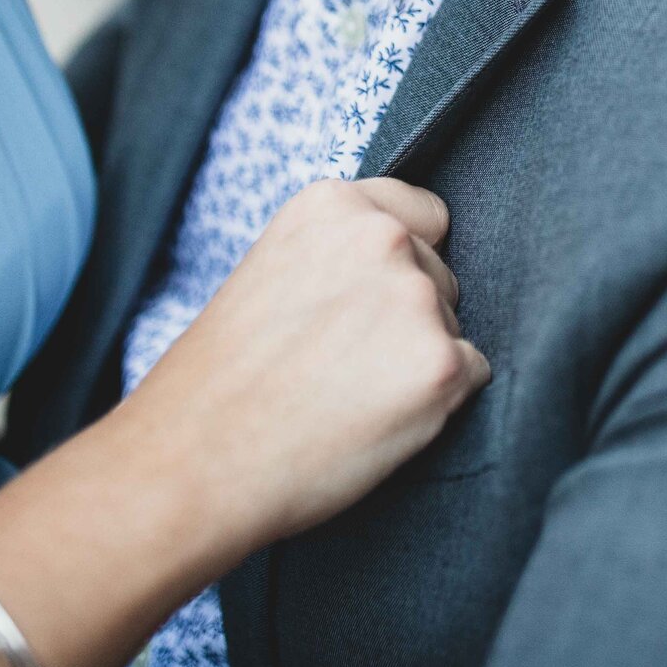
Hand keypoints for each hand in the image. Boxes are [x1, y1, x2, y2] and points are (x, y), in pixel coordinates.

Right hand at [122, 179, 487, 549]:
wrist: (194, 462)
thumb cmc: (224, 379)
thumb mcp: (273, 268)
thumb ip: (340, 251)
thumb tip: (406, 256)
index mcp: (334, 204)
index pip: (424, 214)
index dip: (403, 261)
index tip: (367, 298)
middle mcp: (383, 237)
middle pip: (441, 274)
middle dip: (408, 315)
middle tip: (337, 361)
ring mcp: (416, 300)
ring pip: (455, 327)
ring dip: (420, 359)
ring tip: (345, 392)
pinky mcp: (442, 365)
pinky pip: (473, 376)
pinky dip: (439, 403)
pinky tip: (375, 418)